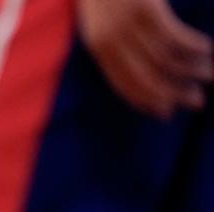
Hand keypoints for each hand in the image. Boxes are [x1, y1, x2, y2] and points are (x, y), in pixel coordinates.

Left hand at [78, 0, 213, 117]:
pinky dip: (194, 47)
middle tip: (196, 102)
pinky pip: (174, 38)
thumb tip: (144, 65)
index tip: (165, 113)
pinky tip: (208, 49)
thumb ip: (115, 40)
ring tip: (209, 75)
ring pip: (163, 60)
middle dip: (173, 94)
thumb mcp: (101, 16)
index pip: (122, 84)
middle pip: (145, 78)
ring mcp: (126, 25)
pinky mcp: (146, 9)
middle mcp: (108, 40)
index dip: (145, 100)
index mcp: (96, 45)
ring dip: (191, 70)